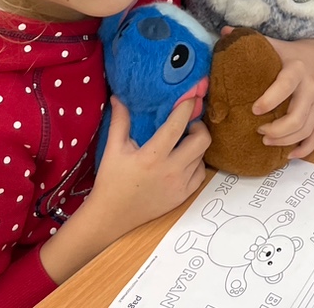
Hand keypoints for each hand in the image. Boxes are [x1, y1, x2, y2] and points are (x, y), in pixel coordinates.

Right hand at [84, 97, 209, 235]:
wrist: (111, 217)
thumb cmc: (111, 180)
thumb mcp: (113, 149)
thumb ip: (120, 121)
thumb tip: (118, 97)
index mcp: (152, 156)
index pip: (177, 126)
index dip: (187, 107)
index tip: (190, 96)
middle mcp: (170, 171)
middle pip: (202, 140)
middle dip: (198, 126)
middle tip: (187, 125)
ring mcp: (179, 185)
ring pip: (202, 156)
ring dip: (196, 145)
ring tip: (182, 142)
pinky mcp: (183, 196)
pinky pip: (200, 174)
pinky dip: (196, 164)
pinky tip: (183, 162)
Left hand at [253, 34, 313, 158]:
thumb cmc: (288, 53)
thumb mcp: (272, 44)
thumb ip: (249, 40)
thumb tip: (224, 32)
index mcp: (296, 69)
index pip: (286, 85)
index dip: (271, 99)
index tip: (254, 109)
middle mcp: (311, 88)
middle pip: (298, 116)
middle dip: (277, 129)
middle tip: (259, 132)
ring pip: (307, 129)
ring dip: (286, 140)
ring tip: (266, 142)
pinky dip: (305, 148)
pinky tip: (289, 154)